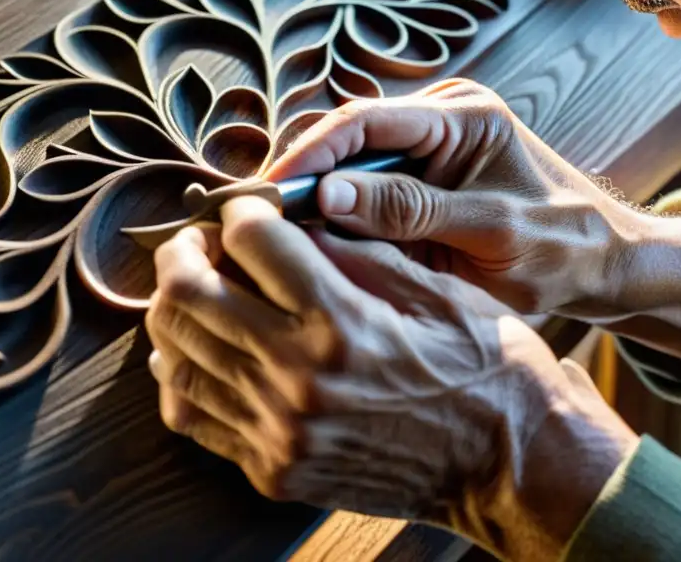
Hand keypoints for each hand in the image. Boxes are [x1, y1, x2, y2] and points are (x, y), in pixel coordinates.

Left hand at [145, 196, 637, 561]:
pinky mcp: (274, 468)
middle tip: (197, 242)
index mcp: (341, 320)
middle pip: (189, 292)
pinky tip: (197, 351)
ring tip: (191, 290)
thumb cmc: (484, 367)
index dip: (242, 211)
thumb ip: (350, 250)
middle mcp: (298, 378)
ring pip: (176, 354)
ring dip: (171, 310)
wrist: (508, 465)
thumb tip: (288, 220)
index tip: (248, 211)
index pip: (249, 240)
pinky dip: (180, 374)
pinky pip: (193, 414)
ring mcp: (279, 431)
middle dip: (182, 252)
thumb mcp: (432, 287)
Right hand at [265, 79, 680, 365]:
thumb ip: (410, 212)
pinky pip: (362, 189)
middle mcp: (438, 118)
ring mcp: (427, 146)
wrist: (606, 265)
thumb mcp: (490, 233)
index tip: (266, 193)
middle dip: (301, 176)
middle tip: (254, 221)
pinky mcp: (419, 179)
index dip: (310, 155)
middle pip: (346, 138)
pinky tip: (308, 243)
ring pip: (347, 165)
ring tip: (269, 234)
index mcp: (463, 115)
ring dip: (312, 198)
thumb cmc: (563, 247)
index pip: (365, 122)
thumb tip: (327, 198)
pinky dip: (335, 216)